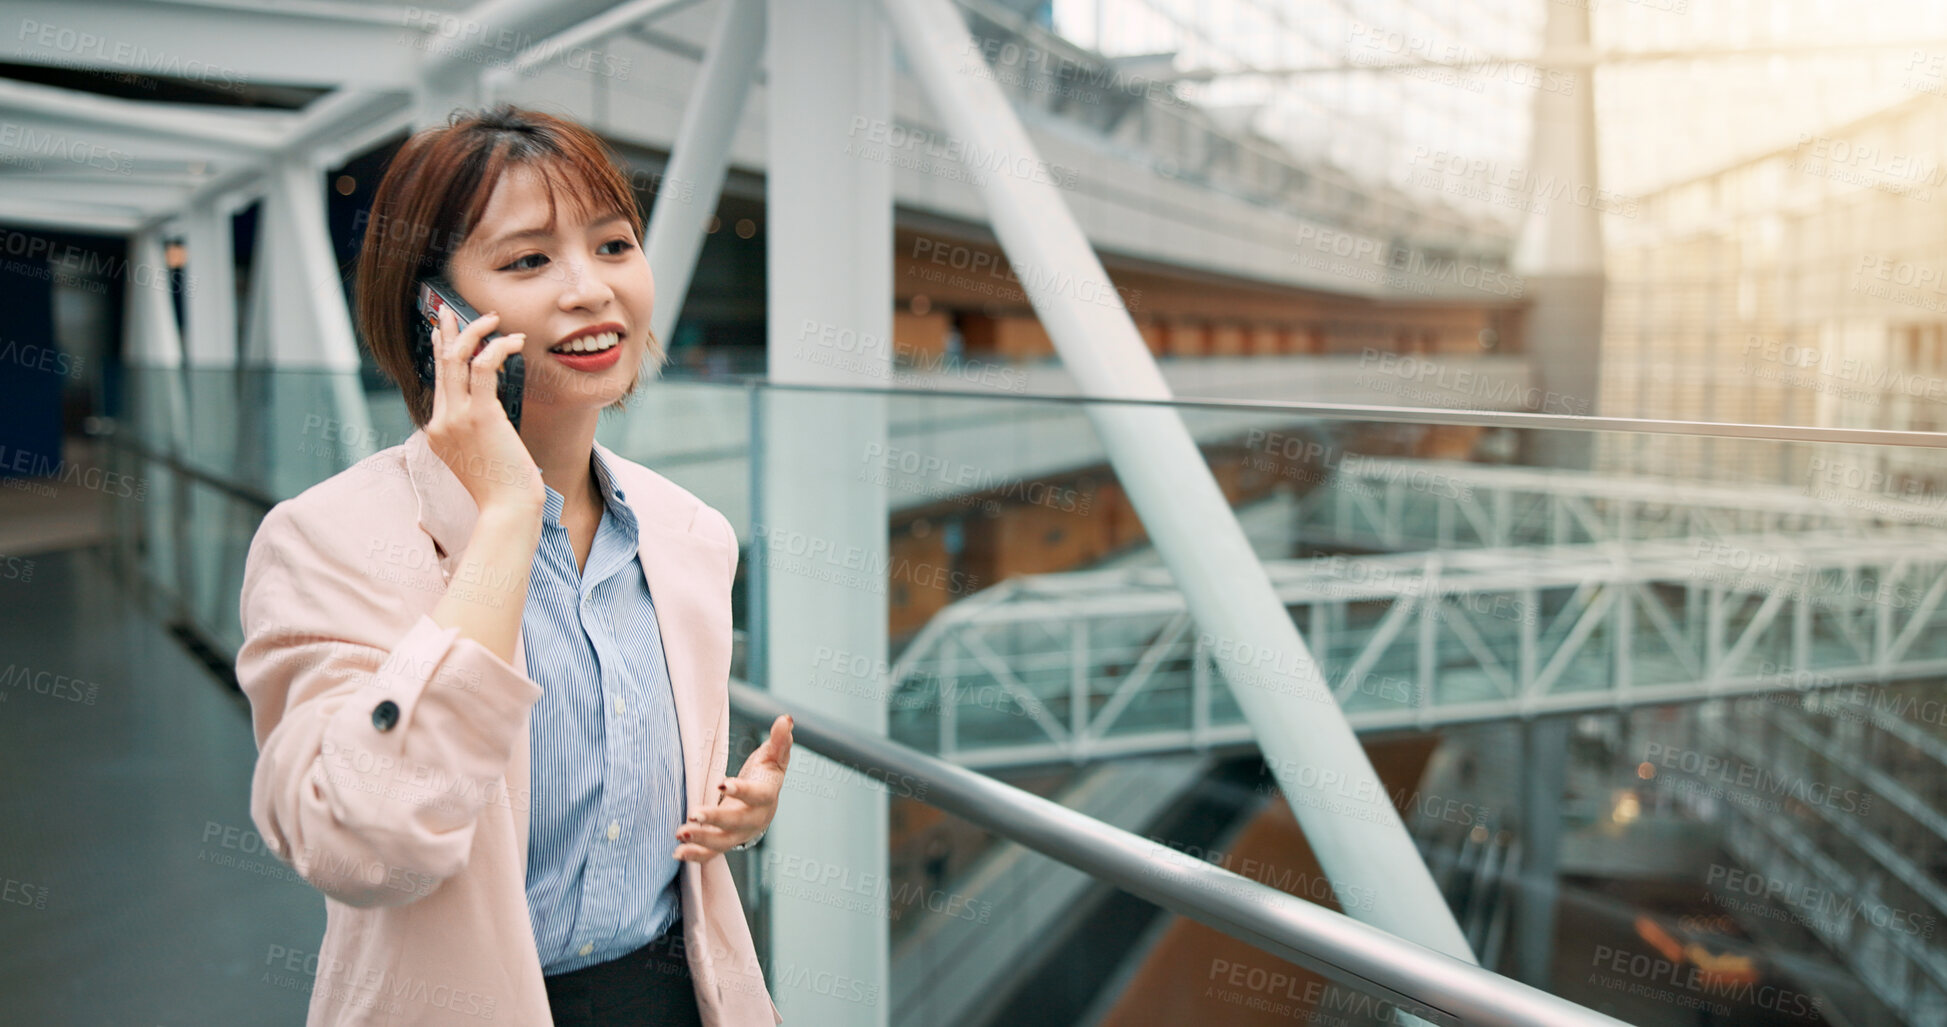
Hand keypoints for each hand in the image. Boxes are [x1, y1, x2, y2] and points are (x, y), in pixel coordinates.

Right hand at [425, 305, 544, 514]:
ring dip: (474, 332)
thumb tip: (493, 408)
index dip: (440, 353)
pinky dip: (499, 347)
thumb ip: (477, 431)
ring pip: (456, 358)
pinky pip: (484, 366)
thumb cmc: (502, 488)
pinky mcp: (480, 415)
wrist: (506, 509)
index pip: (436, 383)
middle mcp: (440, 421)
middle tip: (452, 311)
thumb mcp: (480, 456)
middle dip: (446, 332)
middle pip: (439, 364)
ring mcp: (456, 417)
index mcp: (437, 432)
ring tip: (492, 318)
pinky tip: (514, 340)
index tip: (444, 334)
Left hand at [675, 715, 793, 862]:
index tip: (723, 784)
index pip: (756, 795)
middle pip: (736, 822)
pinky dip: (695, 855)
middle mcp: (754, 819)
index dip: (742, 791)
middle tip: (694, 814)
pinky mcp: (725, 843)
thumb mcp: (773, 758)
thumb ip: (778, 741)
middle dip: (715, 820)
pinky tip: (677, 852)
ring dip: (701, 840)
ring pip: (722, 842)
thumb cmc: (764, 777)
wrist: (763, 807)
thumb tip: (785, 719)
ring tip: (680, 833)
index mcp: (766, 796)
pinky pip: (711, 854)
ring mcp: (739, 834)